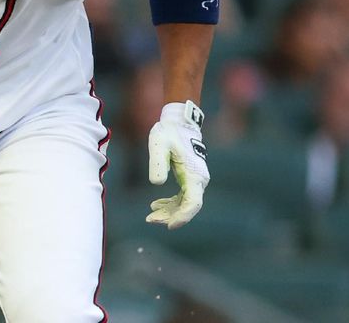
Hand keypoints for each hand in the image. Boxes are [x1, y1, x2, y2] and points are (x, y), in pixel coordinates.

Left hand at [146, 100, 208, 228]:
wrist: (179, 122)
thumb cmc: (169, 132)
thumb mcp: (159, 145)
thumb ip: (157, 162)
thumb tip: (157, 184)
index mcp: (194, 174)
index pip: (193, 203)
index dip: (183, 216)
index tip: (169, 225)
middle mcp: (198, 179)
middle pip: (188, 207)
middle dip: (171, 216)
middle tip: (150, 219)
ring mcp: (195, 180)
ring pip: (185, 204)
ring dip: (169, 212)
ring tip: (150, 215)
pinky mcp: (189, 178)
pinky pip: (182, 197)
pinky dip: (170, 204)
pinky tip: (155, 205)